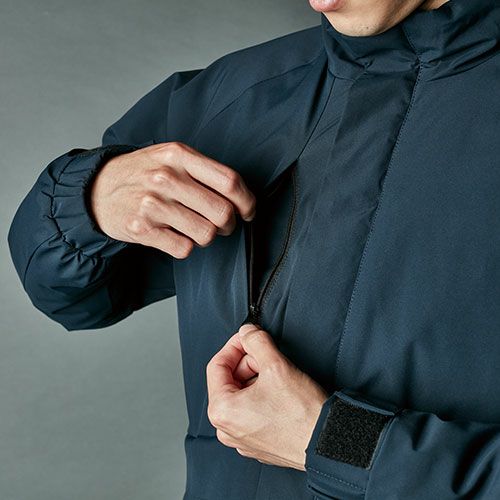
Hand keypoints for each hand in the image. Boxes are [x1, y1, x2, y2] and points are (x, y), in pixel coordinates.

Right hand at [89, 141, 256, 257]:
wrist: (96, 189)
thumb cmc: (141, 173)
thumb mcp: (170, 156)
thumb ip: (203, 170)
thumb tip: (241, 196)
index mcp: (179, 155)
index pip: (230, 181)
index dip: (247, 201)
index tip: (248, 211)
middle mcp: (166, 177)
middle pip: (222, 212)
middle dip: (229, 224)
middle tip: (223, 225)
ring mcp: (152, 204)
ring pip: (206, 234)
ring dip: (207, 237)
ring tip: (196, 228)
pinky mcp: (142, 230)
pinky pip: (184, 248)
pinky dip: (185, 246)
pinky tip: (175, 235)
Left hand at [206, 323, 328, 470]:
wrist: (328, 443)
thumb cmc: (302, 414)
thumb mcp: (276, 365)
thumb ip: (255, 341)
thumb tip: (246, 332)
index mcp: (221, 411)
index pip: (217, 365)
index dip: (235, 345)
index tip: (249, 337)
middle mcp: (226, 429)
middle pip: (230, 380)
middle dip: (249, 363)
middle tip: (270, 358)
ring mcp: (242, 438)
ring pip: (242, 395)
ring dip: (258, 379)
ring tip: (280, 377)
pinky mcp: (258, 443)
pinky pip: (252, 411)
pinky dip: (263, 397)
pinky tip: (282, 394)